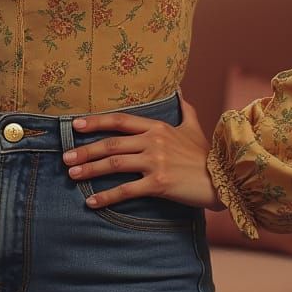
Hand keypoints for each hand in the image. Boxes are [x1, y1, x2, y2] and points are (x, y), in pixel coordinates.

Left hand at [61, 93, 224, 210]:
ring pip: (114, 164)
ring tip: (72, 175)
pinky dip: (106, 197)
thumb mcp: (194, 127)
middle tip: (65, 157)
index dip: (96, 122)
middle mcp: (153, 141)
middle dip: (85, 150)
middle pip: (111, 143)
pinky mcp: (159, 183)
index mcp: (157, 127)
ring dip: (90, 170)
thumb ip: (184, 109)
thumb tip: (179, 90)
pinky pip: (126, 190)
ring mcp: (155, 162)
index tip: (76, 125)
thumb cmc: (207, 155)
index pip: (120, 120)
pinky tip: (91, 202)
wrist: (225, 179)